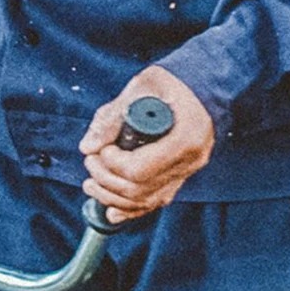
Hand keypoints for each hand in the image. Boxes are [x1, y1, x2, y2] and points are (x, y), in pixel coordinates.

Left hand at [78, 64, 214, 223]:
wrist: (201, 85)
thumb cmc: (173, 81)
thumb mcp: (142, 86)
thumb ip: (113, 116)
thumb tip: (88, 146)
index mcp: (185, 136)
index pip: (141, 168)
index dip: (113, 164)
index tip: (101, 149)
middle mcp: (191, 160)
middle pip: (141, 188)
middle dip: (107, 179)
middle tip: (90, 161)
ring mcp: (188, 171)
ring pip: (147, 200)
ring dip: (113, 197)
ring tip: (91, 184)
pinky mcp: (182, 176)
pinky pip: (156, 200)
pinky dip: (132, 208)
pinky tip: (111, 209)